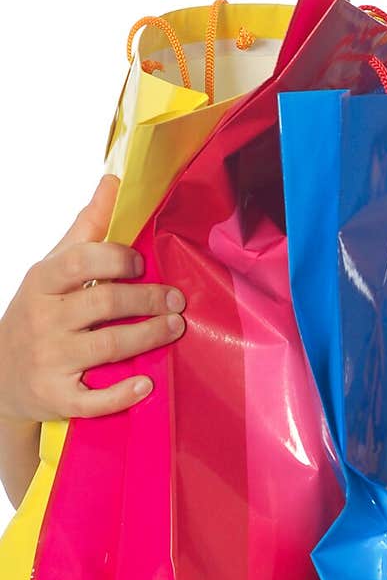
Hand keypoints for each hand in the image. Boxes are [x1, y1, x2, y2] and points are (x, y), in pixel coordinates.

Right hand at [0, 173, 187, 423]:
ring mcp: (49, 360)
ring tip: (175, 328)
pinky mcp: (56, 397)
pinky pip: (93, 399)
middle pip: (104, 303)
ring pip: (107, 346)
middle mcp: (44, 319)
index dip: (118, 258)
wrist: (0, 376)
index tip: (143, 264)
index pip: (82, 261)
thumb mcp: (52, 269)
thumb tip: (114, 180)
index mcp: (43, 282)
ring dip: (148, 336)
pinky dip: (122, 393)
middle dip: (147, 300)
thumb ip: (87, 228)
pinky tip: (146, 384)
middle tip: (176, 300)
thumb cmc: (38, 314)